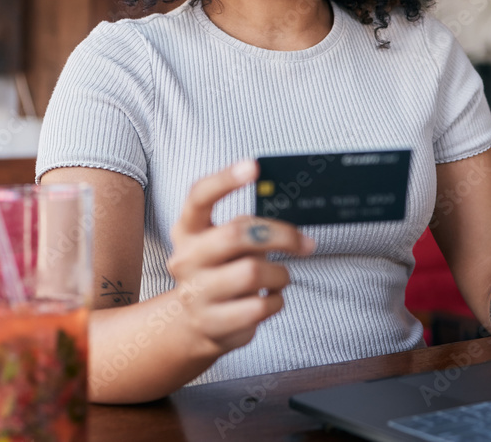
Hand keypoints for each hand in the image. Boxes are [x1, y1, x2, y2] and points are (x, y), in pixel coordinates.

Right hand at [167, 159, 315, 356]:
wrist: (192, 323)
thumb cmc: (218, 271)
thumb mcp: (221, 243)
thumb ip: (246, 228)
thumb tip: (293, 227)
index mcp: (188, 230)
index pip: (199, 196)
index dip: (226, 179)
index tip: (254, 166)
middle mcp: (186, 258)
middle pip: (237, 234)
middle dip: (281, 235)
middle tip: (304, 242)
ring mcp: (196, 293)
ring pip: (254, 273)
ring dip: (280, 274)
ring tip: (279, 276)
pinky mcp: (213, 323)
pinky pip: (262, 306)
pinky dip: (277, 300)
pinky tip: (269, 298)